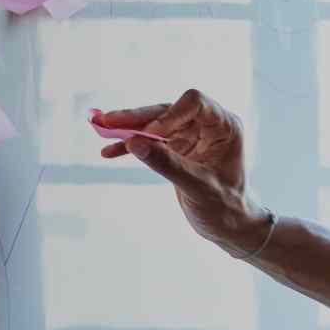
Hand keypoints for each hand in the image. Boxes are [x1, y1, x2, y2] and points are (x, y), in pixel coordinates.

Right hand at [92, 90, 263, 252]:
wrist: (229, 226)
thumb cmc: (225, 207)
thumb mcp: (197, 187)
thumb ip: (168, 164)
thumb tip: (133, 143)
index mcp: (225, 127)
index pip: (195, 103)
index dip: (170, 115)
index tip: (149, 134)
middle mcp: (208, 126)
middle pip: (169, 111)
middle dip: (137, 117)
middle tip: (106, 120)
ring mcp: (191, 136)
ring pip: (155, 124)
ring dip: (128, 127)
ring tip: (99, 127)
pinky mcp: (177, 149)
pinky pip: (150, 141)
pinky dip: (131, 145)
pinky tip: (109, 151)